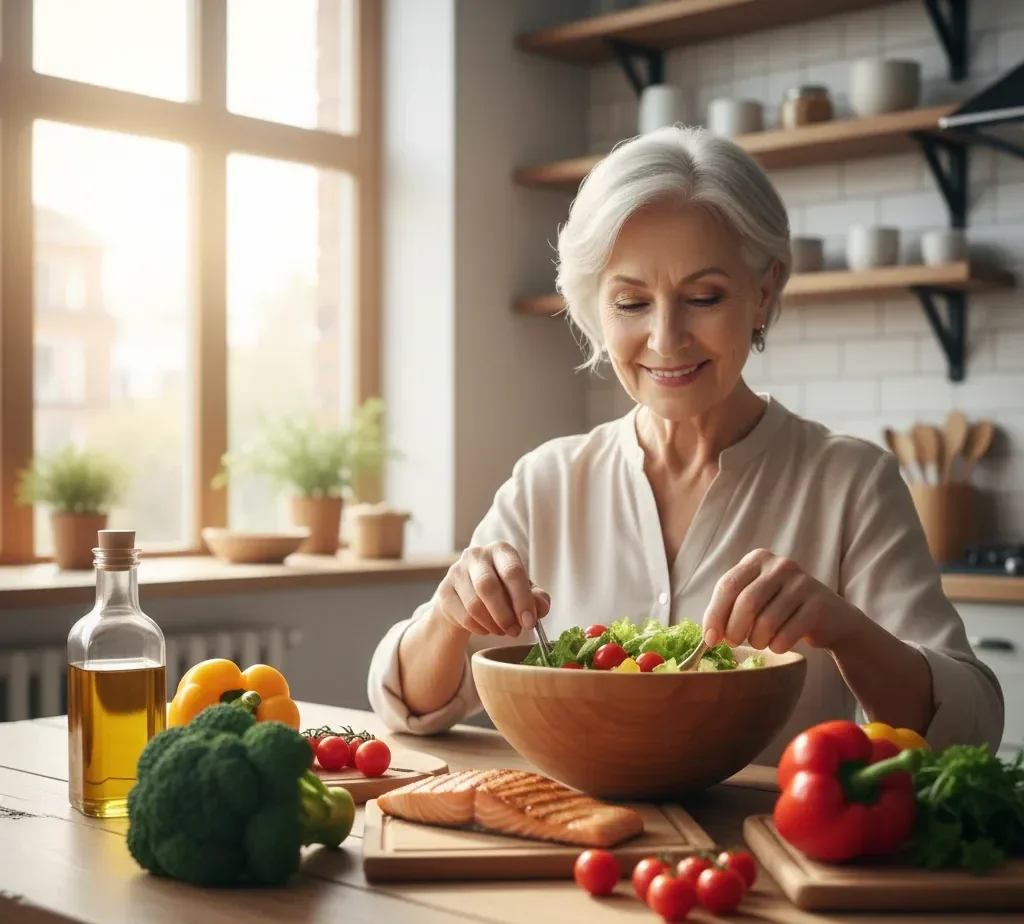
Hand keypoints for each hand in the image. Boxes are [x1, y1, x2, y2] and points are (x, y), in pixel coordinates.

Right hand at [433, 542, 550, 638]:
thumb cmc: (503, 591)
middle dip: (505, 615)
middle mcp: (476, 555)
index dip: (522, 599)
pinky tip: (487, 628)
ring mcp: (456, 572)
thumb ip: (537, 598)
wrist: (468, 598)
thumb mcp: (524, 591)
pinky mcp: (444, 592)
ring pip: (474, 605)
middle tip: (516, 632)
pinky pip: (464, 616)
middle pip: (488, 587)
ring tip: (503, 630)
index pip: (512, 571)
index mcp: (500, 550)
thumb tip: (542, 608)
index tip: (529, 622)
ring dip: (493, 624)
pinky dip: (479, 629)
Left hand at [701, 549, 863, 653]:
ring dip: (757, 640)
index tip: (709, 639)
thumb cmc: (783, 609)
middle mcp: (780, 565)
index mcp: (758, 559)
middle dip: (734, 630)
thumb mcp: (755, 598)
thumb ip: (730, 607)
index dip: (715, 614)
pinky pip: (787, 634)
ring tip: (759, 642)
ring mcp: (802, 582)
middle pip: (746, 602)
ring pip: (766, 621)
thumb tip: (708, 635)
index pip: (728, 585)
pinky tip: (778, 644)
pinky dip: (777, 646)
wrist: (832, 619)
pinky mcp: (818, 604)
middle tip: (733, 644)